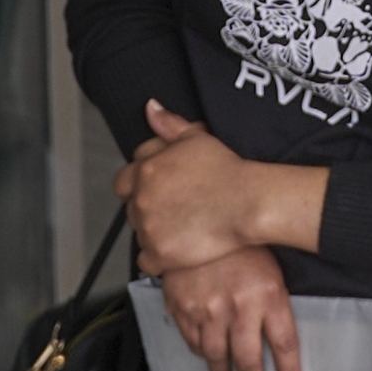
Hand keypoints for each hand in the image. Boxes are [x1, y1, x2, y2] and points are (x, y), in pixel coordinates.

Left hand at [117, 102, 324, 273]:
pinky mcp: (160, 254)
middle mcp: (142, 199)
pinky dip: (159, 258)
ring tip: (183, 226)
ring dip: (155, 232)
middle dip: (149, 209)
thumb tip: (152, 109)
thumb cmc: (227, 170)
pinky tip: (179, 247)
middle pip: (132, 209)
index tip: (159, 191)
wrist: (247, 202)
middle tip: (177, 208)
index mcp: (146, 170)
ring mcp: (149, 228)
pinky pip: (147, 261)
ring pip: (139, 234)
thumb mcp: (197, 137)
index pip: (124, 182)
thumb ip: (168, 124)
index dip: (140, 186)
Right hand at [158, 246, 302, 370]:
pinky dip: (200, 352)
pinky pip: (192, 339)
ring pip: (216, 355)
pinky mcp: (182, 306)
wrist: (198, 211)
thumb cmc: (241, 236)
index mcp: (268, 295)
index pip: (284, 344)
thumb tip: (279, 328)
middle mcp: (239, 308)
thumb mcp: (271, 261)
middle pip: (249, 359)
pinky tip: (205, 357)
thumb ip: (274, 297)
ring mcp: (207, 310)